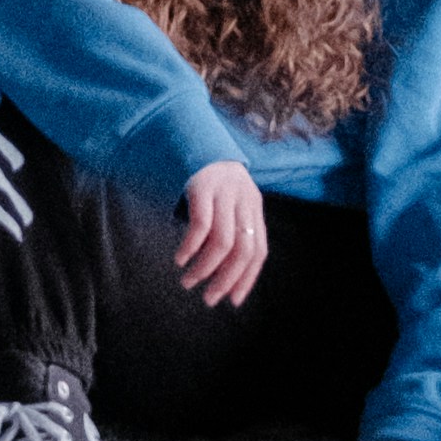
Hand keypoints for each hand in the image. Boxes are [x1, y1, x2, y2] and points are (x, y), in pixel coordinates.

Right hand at [174, 158, 268, 309]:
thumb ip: (232, 230)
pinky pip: (201, 224)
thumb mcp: (230, 203)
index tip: (233, 301)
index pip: (259, 250)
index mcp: (254, 206)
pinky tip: (180, 259)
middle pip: (243, 249)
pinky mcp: (202, 184)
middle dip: (226, 279)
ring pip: (223, 241)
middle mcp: (243, 198)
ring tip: (189, 282)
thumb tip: (226, 276)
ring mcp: (224, 191)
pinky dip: (190, 247)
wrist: (195, 139)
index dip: (247, 278)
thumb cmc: (211, 182)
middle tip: (208, 298)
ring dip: (205, 268)